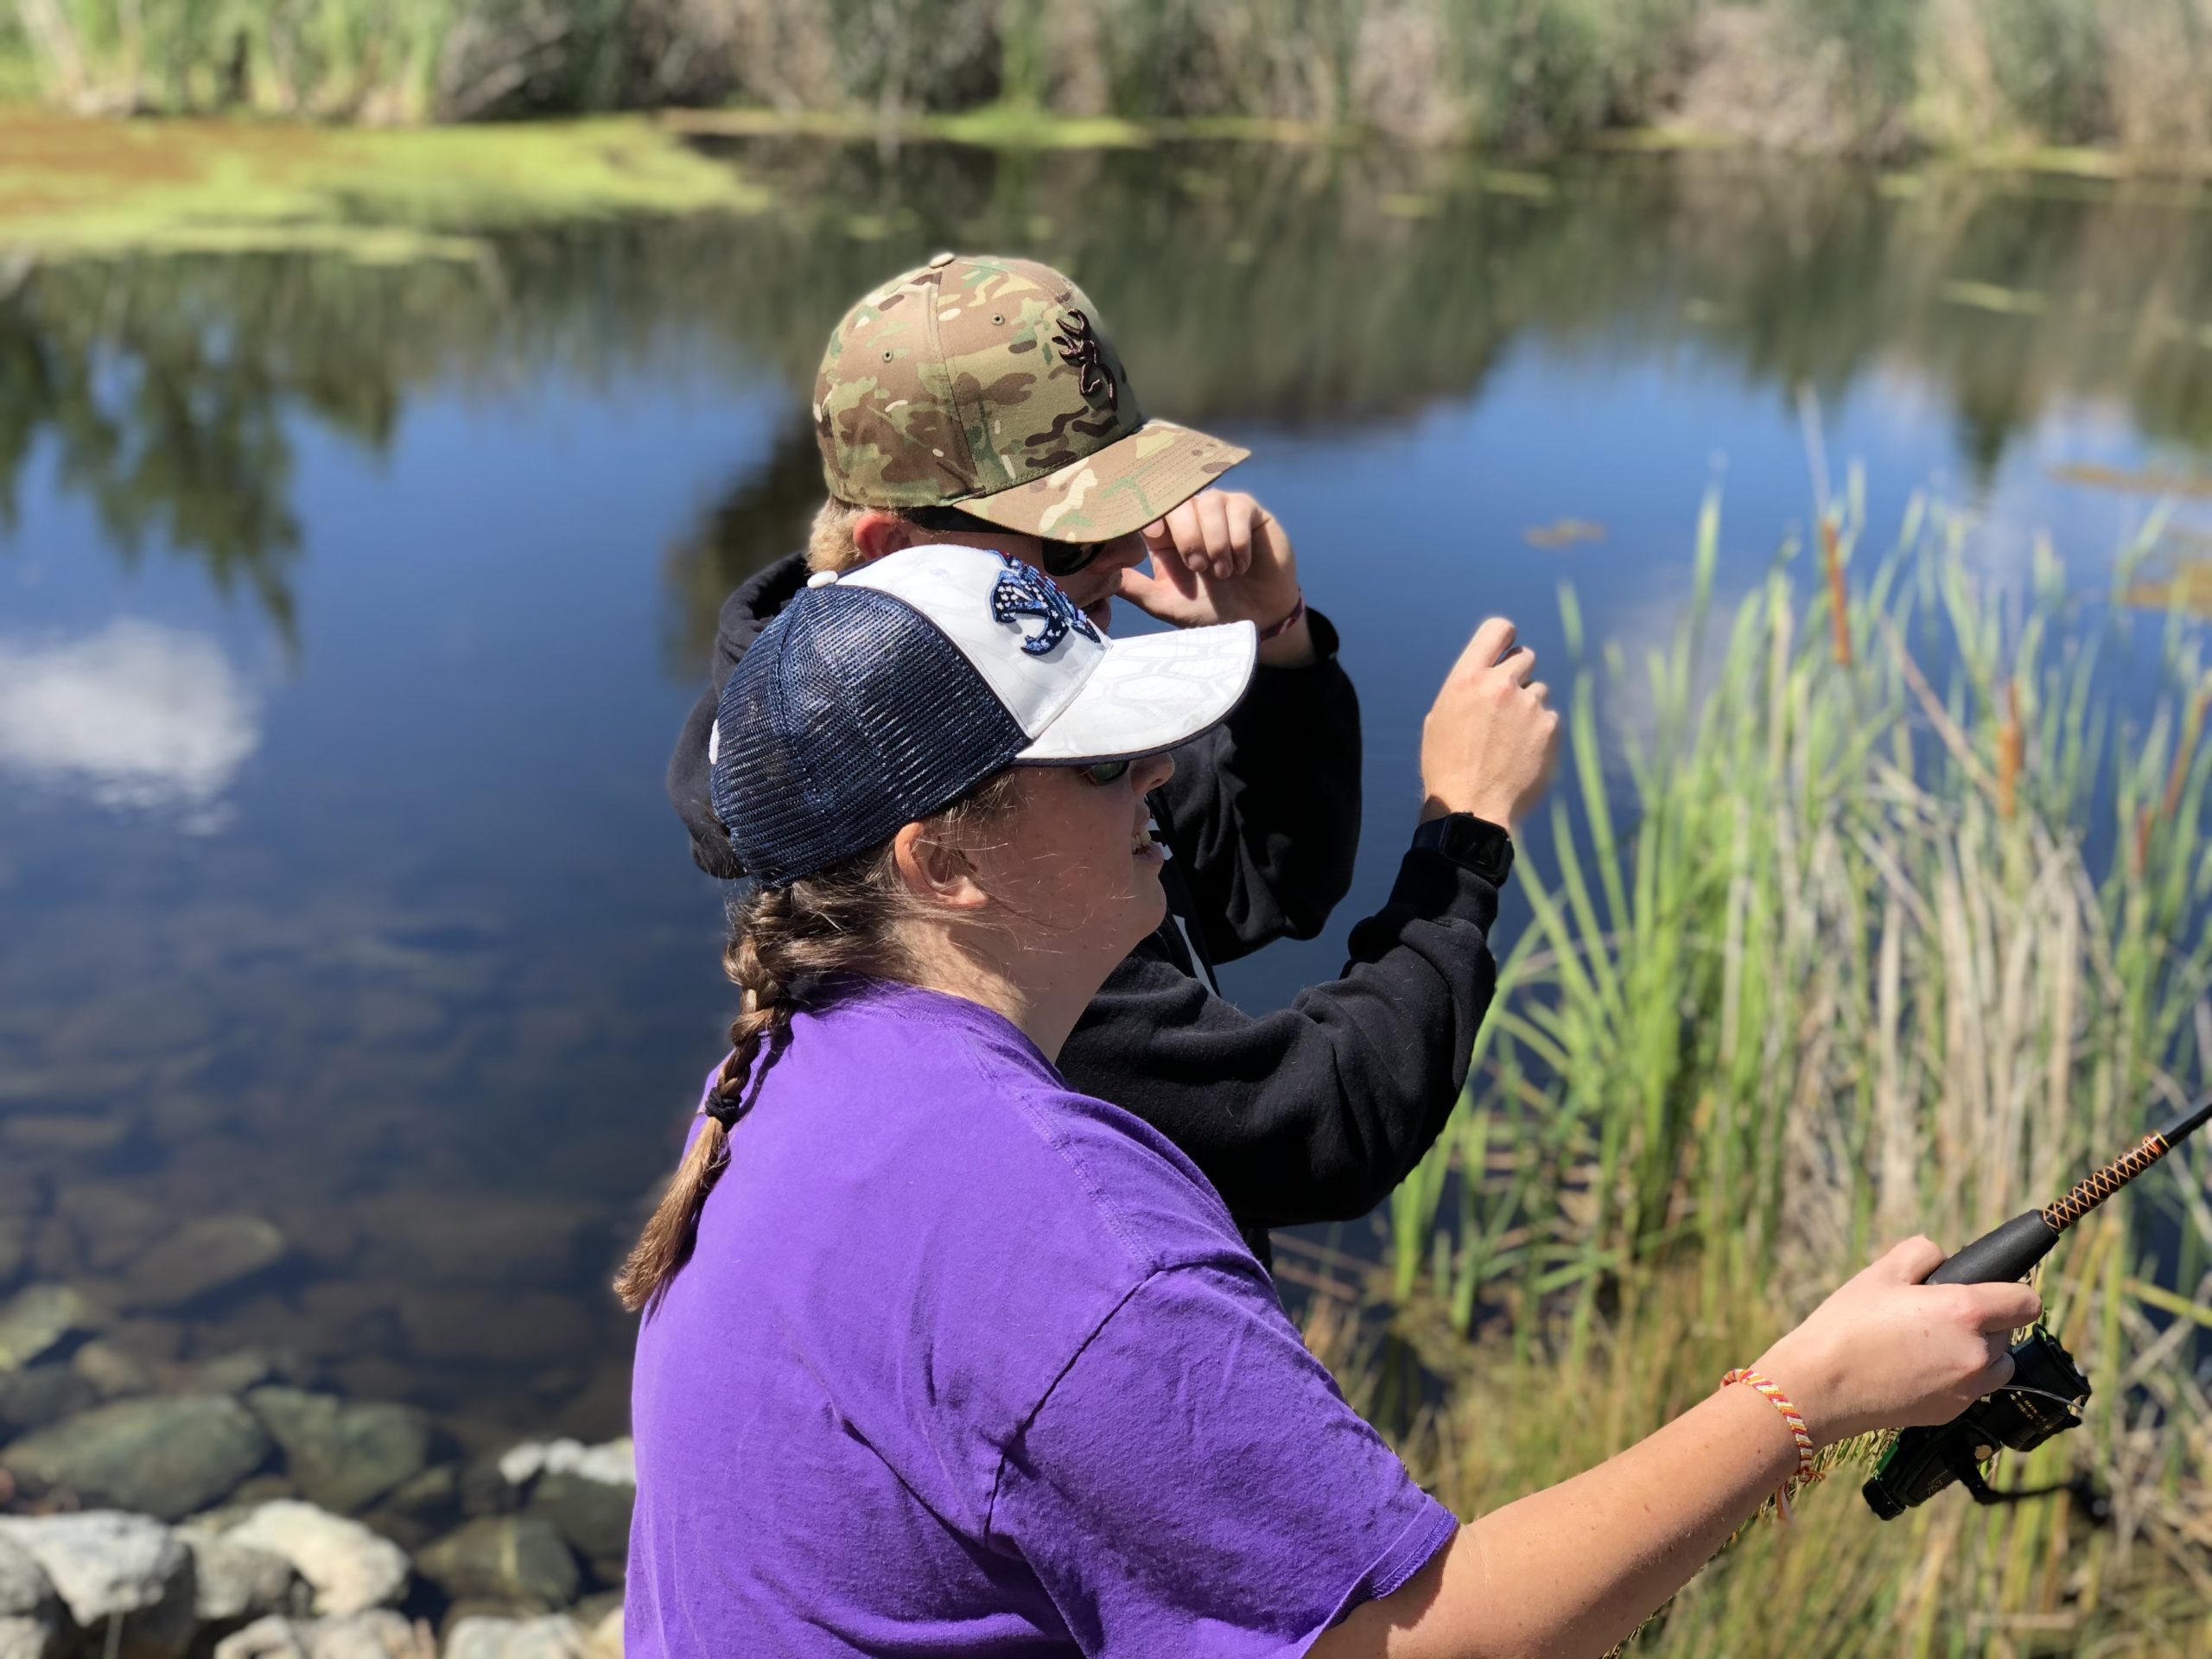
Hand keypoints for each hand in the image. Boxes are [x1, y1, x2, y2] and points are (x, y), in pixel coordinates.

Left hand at [1116, 490, 1312, 666]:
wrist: (1256, 620)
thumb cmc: (1209, 610)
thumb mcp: (1166, 603)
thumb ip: (1134, 586)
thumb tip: (1096, 569)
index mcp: (1165, 535)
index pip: (1150, 508)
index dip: (1149, 515)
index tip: (1154, 537)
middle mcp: (1190, 516)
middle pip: (1178, 501)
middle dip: (1187, 535)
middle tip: (1199, 569)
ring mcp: (1220, 510)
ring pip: (1208, 502)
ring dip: (1215, 541)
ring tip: (1223, 573)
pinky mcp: (1249, 512)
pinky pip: (1238, 509)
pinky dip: (1237, 540)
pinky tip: (1242, 565)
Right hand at [1419, 617, 1559, 830]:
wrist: (1471, 808)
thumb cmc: (1447, 766)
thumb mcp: (1440, 718)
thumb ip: (1468, 688)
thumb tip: (1488, 674)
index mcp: (1467, 678)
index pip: (1498, 629)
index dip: (1505, 637)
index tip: (1506, 649)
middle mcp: (1500, 684)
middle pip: (1525, 656)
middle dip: (1518, 675)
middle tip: (1505, 704)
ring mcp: (1528, 705)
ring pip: (1538, 690)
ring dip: (1528, 707)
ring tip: (1508, 739)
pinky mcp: (1549, 728)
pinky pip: (1549, 718)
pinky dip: (1539, 732)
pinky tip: (1521, 754)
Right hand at [1752, 1236, 2042, 1449]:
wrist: (1822, 1386)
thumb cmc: (1848, 1324)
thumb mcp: (1880, 1272)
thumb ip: (1922, 1252)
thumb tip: (1943, 1260)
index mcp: (1964, 1312)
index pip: (2027, 1302)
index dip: (2012, 1292)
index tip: (1992, 1291)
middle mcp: (1977, 1354)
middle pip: (2009, 1333)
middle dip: (1984, 1321)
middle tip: (1938, 1316)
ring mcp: (1968, 1388)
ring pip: (1997, 1365)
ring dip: (1979, 1352)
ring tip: (1933, 1345)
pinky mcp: (1952, 1413)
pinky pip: (1972, 1389)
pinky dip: (1956, 1377)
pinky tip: (1916, 1369)